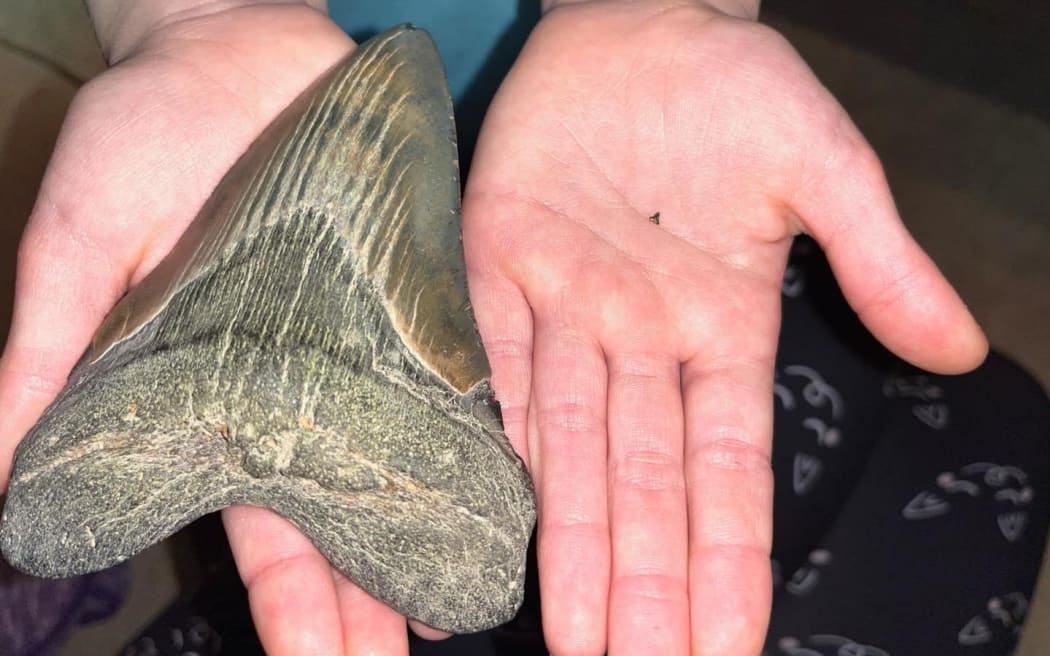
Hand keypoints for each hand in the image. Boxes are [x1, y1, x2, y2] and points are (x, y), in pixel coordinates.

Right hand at [0, 4, 439, 652]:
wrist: (224, 44)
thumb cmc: (138, 139)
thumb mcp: (78, 246)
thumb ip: (51, 353)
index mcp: (219, 392)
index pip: (257, 519)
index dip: (290, 597)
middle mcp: (300, 378)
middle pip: (346, 509)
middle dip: (371, 593)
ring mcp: (364, 334)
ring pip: (409, 452)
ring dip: (435, 525)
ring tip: (472, 600)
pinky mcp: (413, 281)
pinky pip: (456, 360)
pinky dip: (480, 419)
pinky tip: (508, 478)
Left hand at [462, 1, 986, 653]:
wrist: (640, 18)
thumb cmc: (736, 88)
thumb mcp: (824, 169)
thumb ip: (878, 261)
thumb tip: (955, 348)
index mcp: (721, 328)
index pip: (726, 470)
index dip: (728, 560)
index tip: (726, 649)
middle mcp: (639, 337)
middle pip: (641, 482)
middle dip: (642, 581)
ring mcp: (565, 303)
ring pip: (565, 440)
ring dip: (573, 537)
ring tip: (577, 636)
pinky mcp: (495, 255)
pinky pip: (491, 351)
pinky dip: (490, 422)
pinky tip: (495, 504)